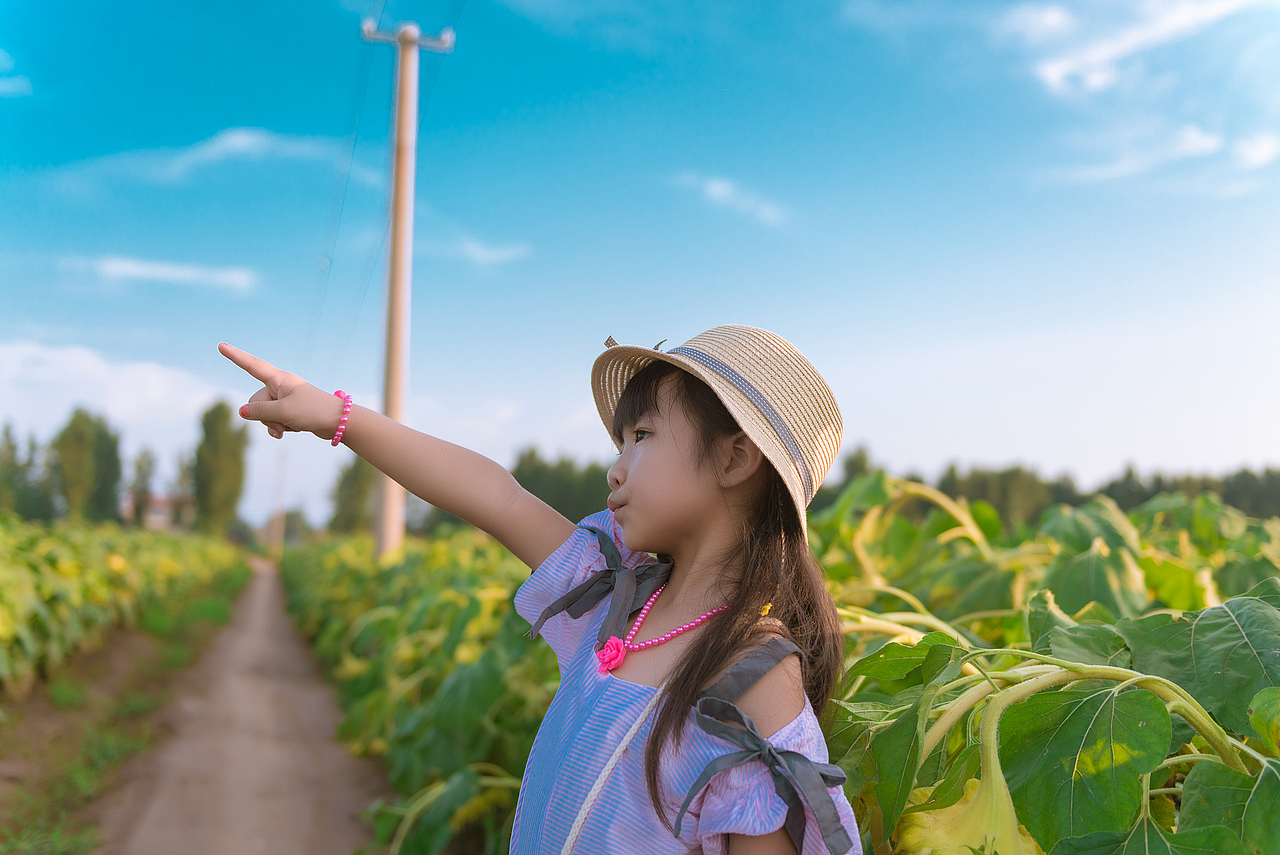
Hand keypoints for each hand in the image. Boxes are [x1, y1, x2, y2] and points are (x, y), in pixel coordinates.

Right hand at [218, 343, 342, 439]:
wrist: (337, 422)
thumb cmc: (313, 411)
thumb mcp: (283, 412)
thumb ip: (260, 411)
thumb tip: (242, 411)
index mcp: (279, 379)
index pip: (252, 365)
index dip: (235, 356)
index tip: (221, 345)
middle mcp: (280, 386)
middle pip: (256, 400)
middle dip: (264, 415)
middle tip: (285, 417)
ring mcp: (284, 399)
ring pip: (264, 413)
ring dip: (274, 424)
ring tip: (292, 424)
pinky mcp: (289, 411)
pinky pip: (274, 420)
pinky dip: (278, 428)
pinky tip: (286, 434)